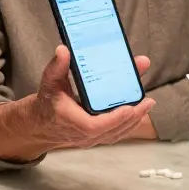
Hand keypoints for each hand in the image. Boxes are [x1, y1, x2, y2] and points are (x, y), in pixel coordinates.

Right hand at [0, 46, 156, 159]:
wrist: (40, 124)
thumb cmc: (47, 103)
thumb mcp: (50, 82)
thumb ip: (57, 67)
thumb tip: (63, 50)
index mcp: (71, 121)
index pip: (94, 126)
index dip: (114, 119)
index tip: (129, 108)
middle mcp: (82, 134)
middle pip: (112, 131)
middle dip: (133, 117)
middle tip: (147, 101)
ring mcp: (90, 139)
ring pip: (116, 134)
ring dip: (134, 121)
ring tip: (147, 105)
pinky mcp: (96, 138)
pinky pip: (115, 134)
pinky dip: (128, 124)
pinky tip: (139, 112)